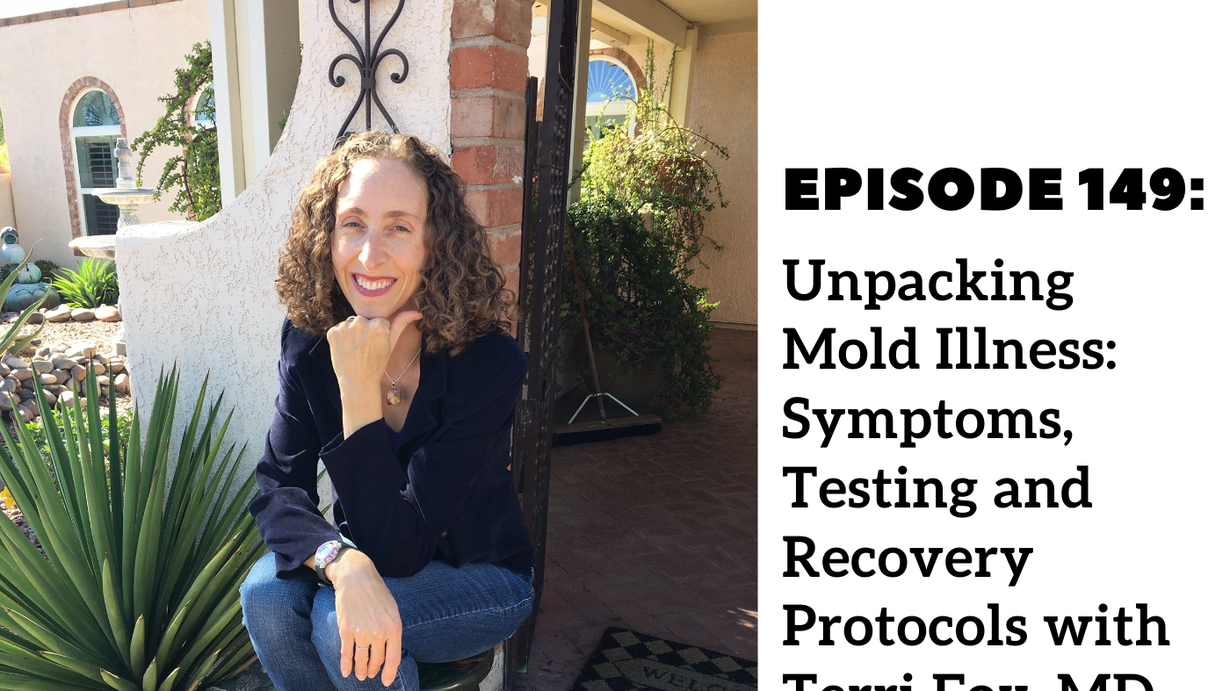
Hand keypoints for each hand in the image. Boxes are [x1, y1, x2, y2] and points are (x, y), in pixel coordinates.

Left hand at [326, 311, 423, 390]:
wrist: (358, 382)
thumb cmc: (377, 364)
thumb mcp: (392, 343)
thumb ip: (402, 323)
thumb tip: (417, 312)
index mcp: (378, 325)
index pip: (378, 321)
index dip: (377, 334)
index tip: (375, 346)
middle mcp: (360, 323)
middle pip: (364, 320)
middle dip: (364, 331)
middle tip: (365, 349)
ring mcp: (344, 327)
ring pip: (350, 323)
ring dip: (352, 333)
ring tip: (355, 349)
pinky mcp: (332, 332)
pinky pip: (338, 329)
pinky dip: (340, 337)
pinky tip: (345, 349)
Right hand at [328, 550, 402, 685]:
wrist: (357, 577)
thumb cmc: (377, 592)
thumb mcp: (392, 610)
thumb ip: (392, 629)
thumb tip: (389, 650)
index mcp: (394, 627)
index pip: (393, 658)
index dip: (389, 673)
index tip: (386, 682)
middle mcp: (379, 632)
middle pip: (377, 660)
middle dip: (374, 671)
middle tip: (371, 675)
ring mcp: (362, 632)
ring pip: (361, 659)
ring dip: (361, 671)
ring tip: (361, 676)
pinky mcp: (346, 630)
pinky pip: (346, 653)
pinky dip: (345, 665)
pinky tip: (346, 672)